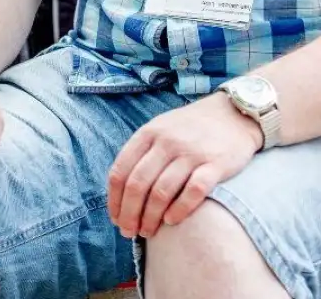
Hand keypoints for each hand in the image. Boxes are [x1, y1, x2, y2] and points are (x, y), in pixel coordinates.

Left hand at [108, 92, 262, 239]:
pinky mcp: (215, 165)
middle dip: (129, 213)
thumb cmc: (190, 127)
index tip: (114, 217)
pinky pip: (193, 192)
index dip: (115, 199)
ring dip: (150, 217)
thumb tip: (121, 189)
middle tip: (128, 231)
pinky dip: (179, 210)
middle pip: (138, 184)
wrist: (233, 114)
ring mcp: (191, 153)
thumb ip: (142, 152)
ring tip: (147, 232)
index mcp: (148, 133)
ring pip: (161, 192)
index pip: (121, 170)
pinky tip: (171, 222)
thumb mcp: (160, 128)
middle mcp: (166, 142)